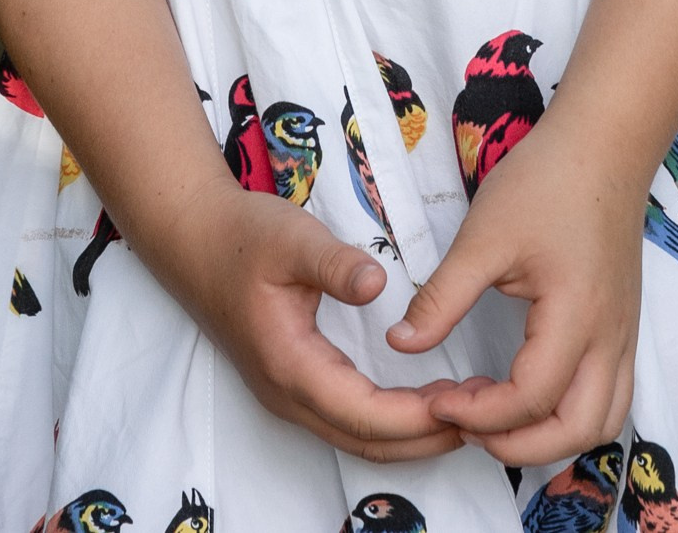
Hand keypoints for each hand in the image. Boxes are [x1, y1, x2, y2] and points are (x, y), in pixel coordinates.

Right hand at [158, 182, 465, 465]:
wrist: (194, 239)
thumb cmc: (243, 237)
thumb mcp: (292, 238)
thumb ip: (335, 265)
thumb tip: (378, 285)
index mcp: (290, 365)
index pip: (363, 413)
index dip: (416, 417)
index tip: (465, 402)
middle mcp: (289, 394)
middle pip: (365, 440)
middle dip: (425, 437)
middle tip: (482, 412)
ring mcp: (288, 394)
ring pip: (357, 437)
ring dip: (410, 434)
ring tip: (464, 409)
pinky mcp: (294, 384)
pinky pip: (348, 420)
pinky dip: (390, 420)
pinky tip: (421, 399)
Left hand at [385, 112, 643, 468]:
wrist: (603, 143)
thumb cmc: (545, 182)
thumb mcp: (484, 237)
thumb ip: (442, 297)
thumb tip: (401, 344)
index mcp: (575, 316)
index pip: (530, 399)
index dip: (478, 414)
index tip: (435, 398)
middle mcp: (610, 338)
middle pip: (577, 431)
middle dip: (519, 445)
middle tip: (466, 420)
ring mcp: (623, 336)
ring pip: (602, 422)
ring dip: (550, 435)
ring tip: (495, 410)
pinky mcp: (623, 327)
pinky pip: (609, 396)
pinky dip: (572, 413)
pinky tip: (527, 391)